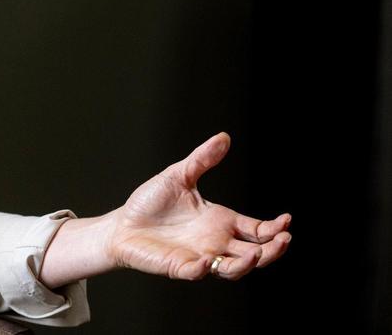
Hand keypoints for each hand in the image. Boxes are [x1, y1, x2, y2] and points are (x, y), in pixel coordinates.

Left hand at [107, 132, 290, 280]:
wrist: (122, 224)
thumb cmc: (150, 203)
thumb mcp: (178, 176)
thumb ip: (202, 160)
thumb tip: (224, 137)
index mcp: (221, 222)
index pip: (257, 230)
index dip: (274, 228)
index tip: (287, 219)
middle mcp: (215, 242)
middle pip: (255, 254)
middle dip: (273, 250)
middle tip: (285, 239)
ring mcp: (199, 256)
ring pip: (233, 269)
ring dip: (246, 264)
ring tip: (256, 253)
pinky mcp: (179, 266)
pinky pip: (196, 272)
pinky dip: (203, 269)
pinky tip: (206, 260)